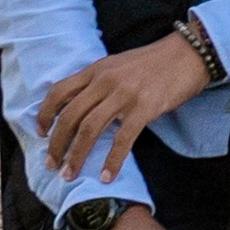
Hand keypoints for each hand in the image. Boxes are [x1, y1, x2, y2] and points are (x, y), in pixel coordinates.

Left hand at [31, 30, 209, 190]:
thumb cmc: (155, 62)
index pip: (59, 91)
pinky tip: (106, 176)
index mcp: (97, 69)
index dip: (44, 114)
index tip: (40, 133)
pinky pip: (122, 139)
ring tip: (70, 174)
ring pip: (89, 129)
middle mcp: (106, 80)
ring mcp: (125, 94)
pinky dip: (112, 161)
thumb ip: (99, 83)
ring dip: (76, 156)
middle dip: (57, 144)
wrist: (189, 54)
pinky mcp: (145, 108)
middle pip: (70, 116)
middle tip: (51, 164)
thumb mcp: (119, 65)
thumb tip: (79, 109)